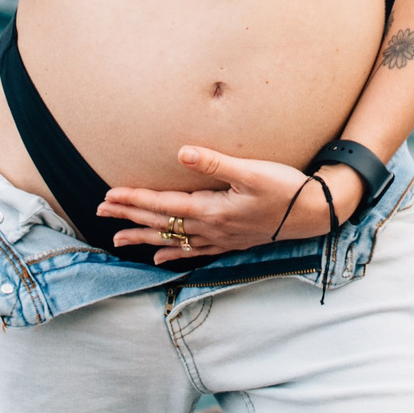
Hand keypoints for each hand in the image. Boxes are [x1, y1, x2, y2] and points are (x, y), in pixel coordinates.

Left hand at [99, 145, 367, 262]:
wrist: (314, 213)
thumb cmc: (286, 188)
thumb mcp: (253, 171)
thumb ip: (215, 162)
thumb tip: (182, 152)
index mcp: (211, 210)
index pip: (163, 205)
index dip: (134, 200)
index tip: (108, 196)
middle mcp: (210, 228)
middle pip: (161, 223)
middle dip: (129, 217)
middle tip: (99, 212)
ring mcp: (219, 238)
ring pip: (171, 241)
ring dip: (143, 238)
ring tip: (116, 239)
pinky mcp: (229, 241)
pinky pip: (192, 252)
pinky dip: (172, 254)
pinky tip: (158, 260)